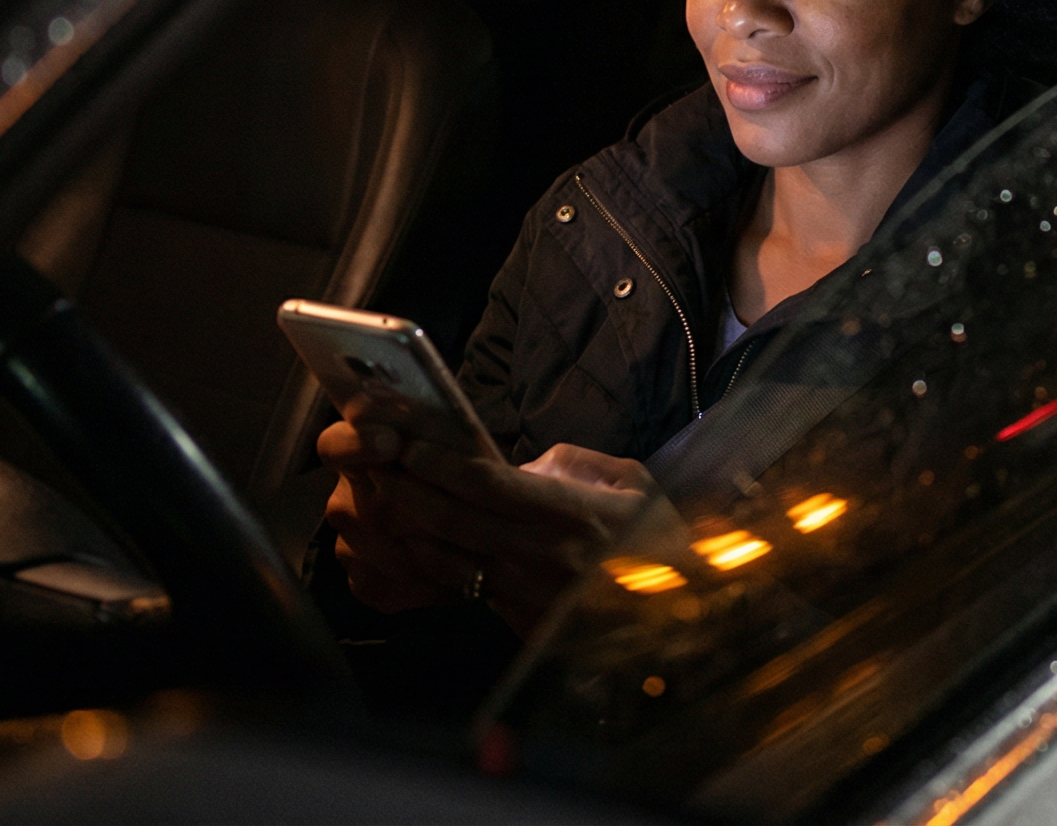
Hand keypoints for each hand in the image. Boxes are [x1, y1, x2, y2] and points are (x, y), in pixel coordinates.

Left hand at [320, 421, 676, 633]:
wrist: (685, 612)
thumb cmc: (659, 539)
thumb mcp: (629, 482)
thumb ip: (574, 464)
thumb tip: (529, 464)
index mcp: (569, 514)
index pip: (484, 483)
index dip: (437, 459)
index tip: (405, 437)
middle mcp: (540, 557)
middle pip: (448, 519)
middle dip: (402, 486)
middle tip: (371, 457)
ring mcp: (524, 594)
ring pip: (441, 557)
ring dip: (401, 525)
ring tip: (376, 492)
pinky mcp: (517, 620)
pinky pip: (456, 587)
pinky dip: (424, 561)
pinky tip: (406, 537)